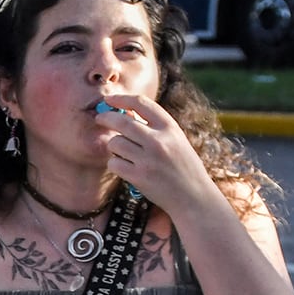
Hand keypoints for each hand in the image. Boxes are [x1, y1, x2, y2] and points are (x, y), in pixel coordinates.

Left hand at [96, 93, 222, 215]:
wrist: (193, 196)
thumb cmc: (183, 166)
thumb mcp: (175, 140)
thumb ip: (154, 127)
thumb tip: (125, 113)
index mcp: (169, 127)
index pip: (141, 103)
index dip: (121, 98)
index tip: (109, 99)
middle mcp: (158, 140)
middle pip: (121, 121)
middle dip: (106, 118)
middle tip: (100, 119)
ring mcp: (148, 159)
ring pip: (115, 142)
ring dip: (113, 146)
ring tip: (123, 152)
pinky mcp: (139, 177)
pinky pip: (114, 163)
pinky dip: (115, 164)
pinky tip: (124, 167)